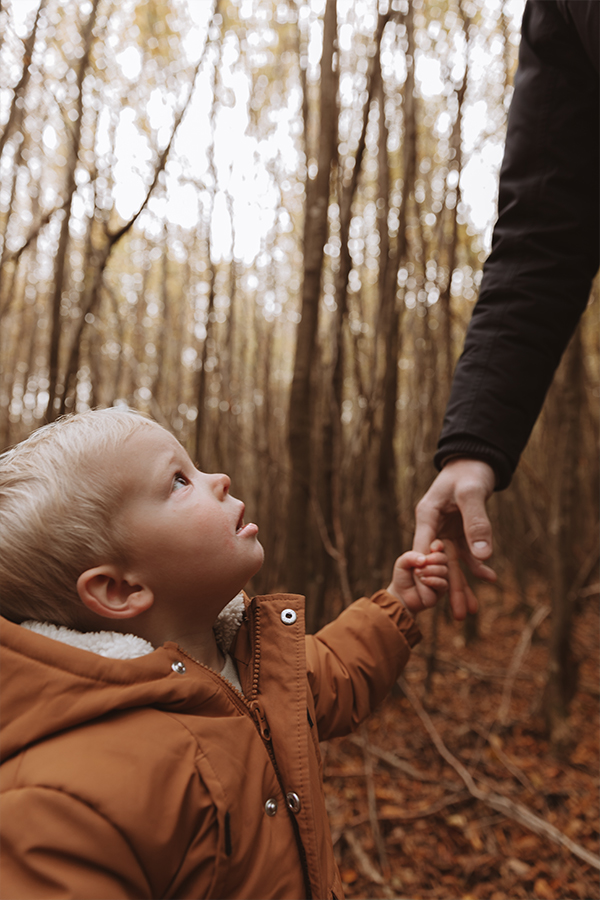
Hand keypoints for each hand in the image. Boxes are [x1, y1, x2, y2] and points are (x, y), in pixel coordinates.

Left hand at [386, 540, 448, 615]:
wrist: (401, 595)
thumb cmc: (403, 576)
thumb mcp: (402, 563)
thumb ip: (411, 557)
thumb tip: (424, 559)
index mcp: (431, 555)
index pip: (439, 546)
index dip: (438, 545)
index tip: (432, 548)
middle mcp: (438, 565)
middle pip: (444, 558)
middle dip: (433, 559)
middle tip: (420, 564)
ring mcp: (442, 577)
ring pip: (444, 570)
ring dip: (430, 571)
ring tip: (417, 573)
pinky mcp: (442, 590)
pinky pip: (443, 583)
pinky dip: (433, 581)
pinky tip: (423, 580)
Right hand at [413, 459, 496, 619]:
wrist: (476, 460)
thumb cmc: (470, 472)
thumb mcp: (472, 494)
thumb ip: (477, 524)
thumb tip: (484, 555)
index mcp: (427, 516)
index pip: (422, 550)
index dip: (425, 574)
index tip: (430, 599)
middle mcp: (434, 526)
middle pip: (439, 563)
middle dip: (448, 589)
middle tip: (458, 616)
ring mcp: (446, 530)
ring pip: (453, 563)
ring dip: (462, 585)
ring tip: (470, 612)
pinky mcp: (460, 531)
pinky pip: (468, 553)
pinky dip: (477, 566)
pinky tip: (489, 579)